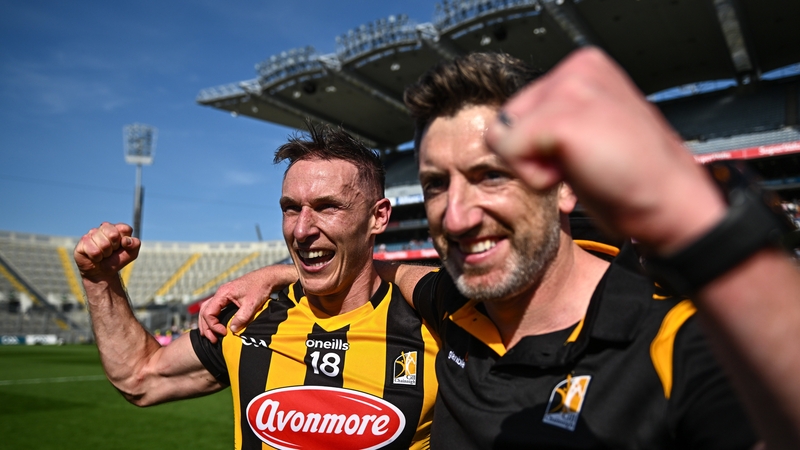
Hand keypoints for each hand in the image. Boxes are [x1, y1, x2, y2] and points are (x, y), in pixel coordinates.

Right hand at [74, 222, 139, 281]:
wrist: (103, 273)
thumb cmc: (117, 260)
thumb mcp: (132, 253)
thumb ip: (135, 244)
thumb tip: (126, 240)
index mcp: (116, 227)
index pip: (125, 229)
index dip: (125, 241)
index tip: (121, 247)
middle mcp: (103, 228)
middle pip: (113, 235)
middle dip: (114, 247)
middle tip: (111, 251)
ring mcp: (91, 234)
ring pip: (103, 244)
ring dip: (105, 254)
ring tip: (103, 255)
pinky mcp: (82, 242)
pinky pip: (94, 251)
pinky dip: (97, 258)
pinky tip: (95, 257)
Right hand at [198, 264, 297, 342]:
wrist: (267, 278)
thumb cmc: (260, 288)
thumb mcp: (252, 304)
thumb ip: (242, 317)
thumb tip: (232, 330)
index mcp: (223, 293)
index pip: (209, 312)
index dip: (213, 325)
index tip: (224, 333)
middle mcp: (220, 293)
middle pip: (204, 311)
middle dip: (206, 327)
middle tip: (213, 339)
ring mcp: (223, 295)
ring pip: (207, 309)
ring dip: (207, 323)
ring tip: (211, 336)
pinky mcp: (228, 298)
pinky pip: (214, 308)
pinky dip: (212, 318)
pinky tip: (216, 326)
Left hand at [485, 47, 725, 253]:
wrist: (671, 204)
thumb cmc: (634, 176)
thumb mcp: (593, 127)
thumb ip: (557, 113)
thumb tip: (511, 127)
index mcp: (586, 66)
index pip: (518, 108)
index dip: (541, 144)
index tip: (588, 151)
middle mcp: (577, 67)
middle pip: (504, 120)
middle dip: (534, 153)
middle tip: (586, 162)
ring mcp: (570, 88)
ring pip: (503, 137)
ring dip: (535, 166)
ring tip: (584, 166)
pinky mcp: (561, 117)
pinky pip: (509, 153)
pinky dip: (536, 178)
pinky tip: (578, 173)